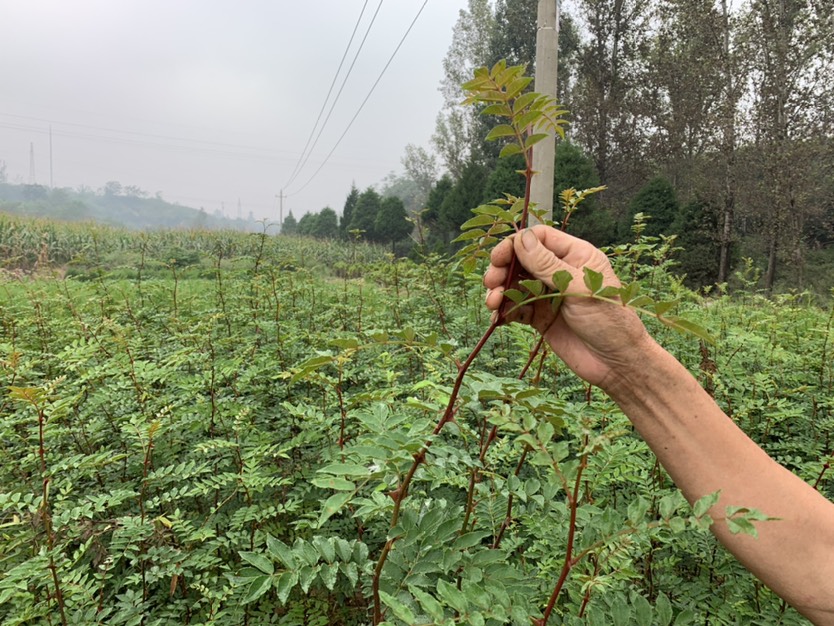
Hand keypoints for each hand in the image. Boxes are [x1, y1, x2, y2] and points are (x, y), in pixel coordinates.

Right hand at [483, 226, 651, 388]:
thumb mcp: (578, 288)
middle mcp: (560, 272)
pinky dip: (504, 311)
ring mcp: (548, 295)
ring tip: (493, 303)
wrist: (617, 364)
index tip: (498, 258)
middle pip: (521, 260)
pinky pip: (516, 309)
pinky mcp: (541, 318)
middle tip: (491, 282)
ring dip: (499, 291)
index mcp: (576, 256)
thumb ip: (548, 265)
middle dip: (502, 269)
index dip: (516, 244)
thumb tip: (521, 239)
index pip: (539, 238)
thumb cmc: (610, 321)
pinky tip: (498, 317)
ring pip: (515, 284)